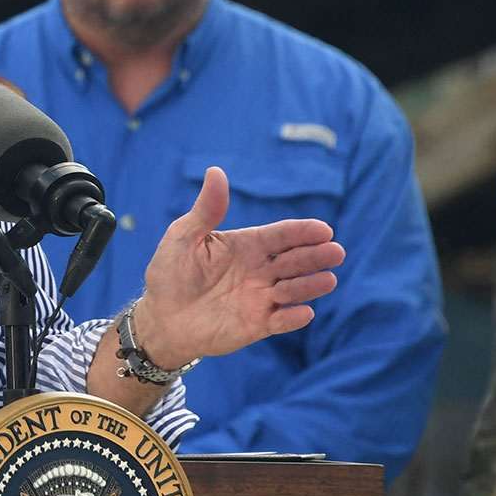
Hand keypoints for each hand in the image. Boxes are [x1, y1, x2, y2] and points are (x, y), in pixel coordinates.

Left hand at [133, 167, 344, 366]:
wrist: (161, 316)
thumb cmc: (172, 272)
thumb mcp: (184, 235)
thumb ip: (206, 209)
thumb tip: (215, 171)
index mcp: (248, 245)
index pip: (281, 235)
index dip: (303, 232)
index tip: (323, 230)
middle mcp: (261, 270)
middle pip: (295, 260)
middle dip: (315, 256)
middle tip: (335, 251)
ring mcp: (261, 298)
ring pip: (293, 290)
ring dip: (310, 285)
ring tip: (328, 279)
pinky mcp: (257, 325)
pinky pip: (280, 321)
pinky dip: (292, 318)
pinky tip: (304, 312)